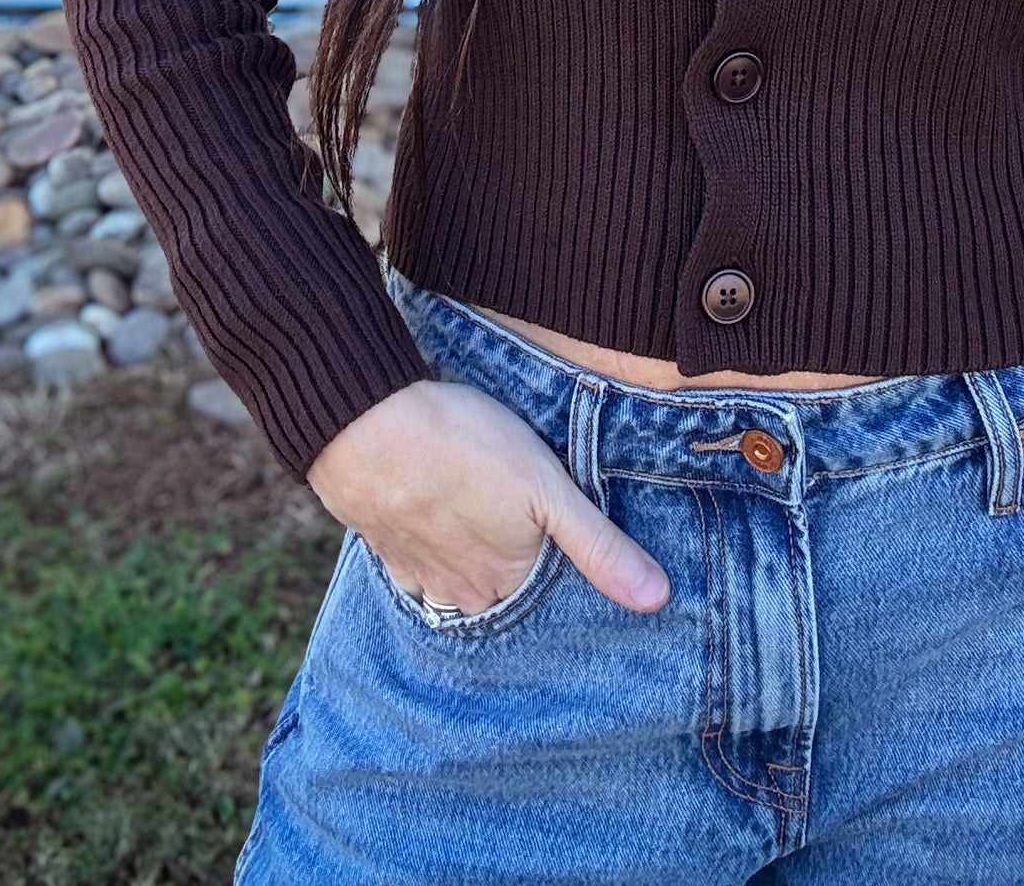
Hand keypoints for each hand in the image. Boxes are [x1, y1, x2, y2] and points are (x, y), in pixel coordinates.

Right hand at [307, 379, 670, 616]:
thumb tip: (658, 598)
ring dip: (473, 563)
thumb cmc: (464, 448)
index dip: (559, 569)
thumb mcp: (549, 490)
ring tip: (487, 532)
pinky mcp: (385, 544)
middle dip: (517, 573)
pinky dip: (433, 546)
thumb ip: (599, 546)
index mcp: (505, 584)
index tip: (566, 551)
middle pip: (501, 593)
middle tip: (527, 535)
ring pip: (458, 580)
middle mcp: (460, 593)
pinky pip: (418, 561)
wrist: (366, 425)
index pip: (546, 597)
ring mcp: (417, 571)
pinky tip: (440, 523)